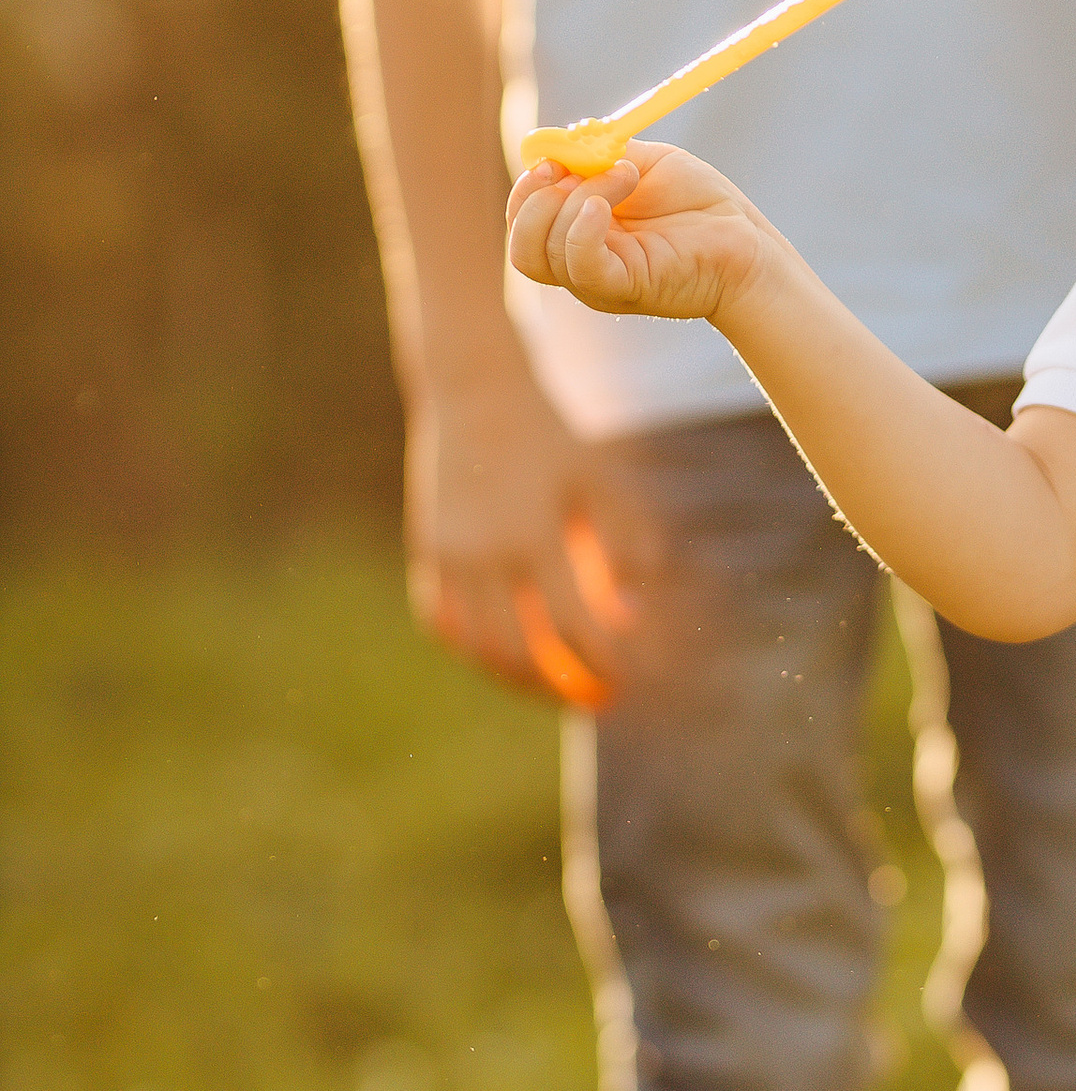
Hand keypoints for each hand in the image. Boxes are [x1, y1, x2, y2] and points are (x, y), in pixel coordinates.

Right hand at [407, 347, 650, 708]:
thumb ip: (627, 543)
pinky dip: (472, 649)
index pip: (575, 626)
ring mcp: (448, 554)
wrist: (475, 391)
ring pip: (477, 646)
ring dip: (518, 680)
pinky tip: (504, 659)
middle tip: (596, 699)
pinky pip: (443, 620)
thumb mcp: (602, 479)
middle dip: (563, 686)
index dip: (605, 661)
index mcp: (536, 536)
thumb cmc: (552, 435)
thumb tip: (633, 614)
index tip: (630, 678)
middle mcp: (486, 553)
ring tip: (555, 689)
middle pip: (523, 651)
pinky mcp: (426, 549)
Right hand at [506, 138, 778, 328]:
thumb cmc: (700, 204)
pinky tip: (603, 207)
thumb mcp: (643, 163)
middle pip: (522, 244)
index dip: (527, 188)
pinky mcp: (622, 288)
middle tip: (572, 169)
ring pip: (543, 252)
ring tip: (626, 177)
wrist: (746, 240)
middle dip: (535, 199)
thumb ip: (599, 155)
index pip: (524, 221)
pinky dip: (579, 231)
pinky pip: (579, 267)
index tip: (554, 159)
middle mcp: (581, 262)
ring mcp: (598, 280)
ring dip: (576, 198)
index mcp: (580, 232)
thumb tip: (556, 146)